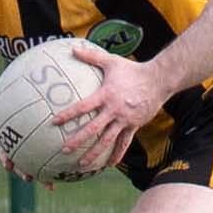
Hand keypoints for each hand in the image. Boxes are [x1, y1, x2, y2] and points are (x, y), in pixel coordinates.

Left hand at [54, 44, 164, 174]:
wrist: (158, 80)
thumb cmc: (132, 70)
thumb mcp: (111, 62)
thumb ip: (91, 56)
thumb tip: (72, 48)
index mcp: (105, 95)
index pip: (83, 107)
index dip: (68, 114)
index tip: (54, 122)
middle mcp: (114, 110)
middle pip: (93, 129)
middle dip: (78, 140)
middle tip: (64, 150)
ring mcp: (124, 120)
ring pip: (107, 140)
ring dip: (94, 153)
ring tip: (82, 165)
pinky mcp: (134, 125)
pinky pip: (124, 143)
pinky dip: (116, 155)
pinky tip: (108, 165)